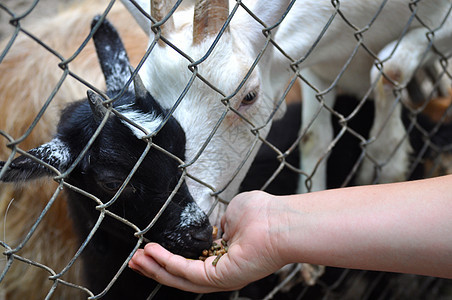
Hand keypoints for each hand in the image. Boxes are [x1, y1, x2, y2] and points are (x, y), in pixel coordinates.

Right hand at [128, 191, 288, 292]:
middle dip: (156, 268)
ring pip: (180, 278)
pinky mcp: (219, 276)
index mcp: (224, 255)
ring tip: (136, 259)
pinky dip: (166, 262)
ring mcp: (220, 276)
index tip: (150, 248)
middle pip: (181, 275)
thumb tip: (214, 226)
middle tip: (135, 260)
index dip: (169, 257)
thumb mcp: (232, 213)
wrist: (280, 221)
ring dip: (156, 268)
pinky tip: (152, 252)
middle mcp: (221, 269)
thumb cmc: (262, 213)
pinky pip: (186, 272)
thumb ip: (219, 222)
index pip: (191, 261)